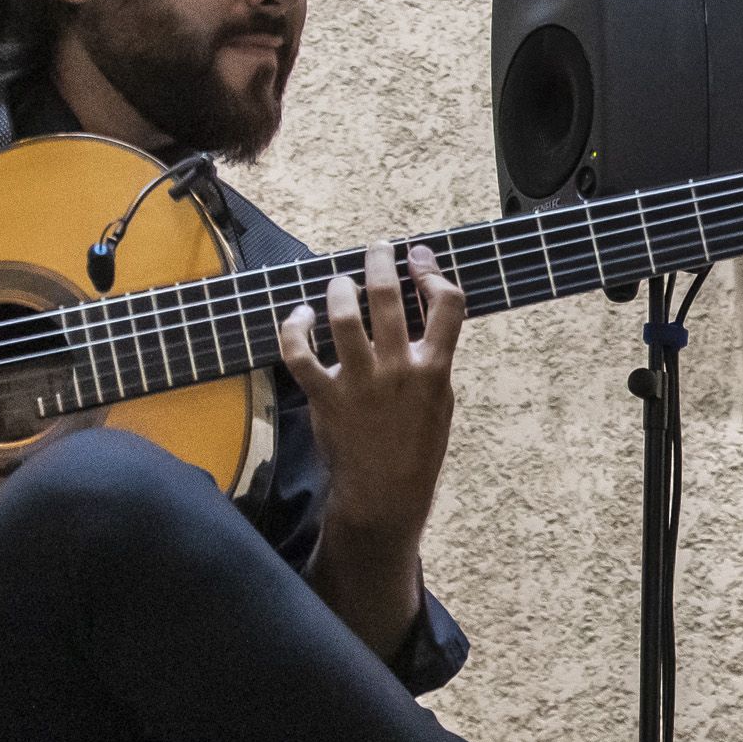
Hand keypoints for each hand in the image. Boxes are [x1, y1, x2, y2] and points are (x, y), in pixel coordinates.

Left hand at [286, 245, 461, 563]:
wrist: (385, 492)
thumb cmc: (417, 446)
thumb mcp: (441, 401)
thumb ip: (433, 358)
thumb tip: (420, 314)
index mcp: (434, 369)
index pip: (447, 304)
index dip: (433, 273)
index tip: (420, 259)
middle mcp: (397, 370)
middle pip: (387, 297)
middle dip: (380, 262)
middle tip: (377, 249)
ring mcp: (359, 382)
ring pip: (342, 316)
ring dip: (339, 288)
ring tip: (340, 283)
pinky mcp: (326, 396)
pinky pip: (299, 353)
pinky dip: (295, 327)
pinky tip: (300, 315)